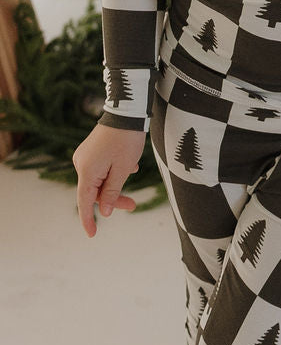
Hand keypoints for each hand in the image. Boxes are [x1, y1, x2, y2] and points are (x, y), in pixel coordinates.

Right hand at [72, 122, 145, 236]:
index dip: (88, 220)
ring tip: (133, 171)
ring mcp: (86, 155)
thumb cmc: (127, 140)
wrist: (127, 109)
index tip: (92, 235)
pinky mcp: (92, 149)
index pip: (85, 202)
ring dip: (116, 182)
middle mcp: (81, 163)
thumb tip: (104, 211)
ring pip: (100, 178)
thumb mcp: (122, 169)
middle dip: (113, 198)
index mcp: (86, 171)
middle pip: (95, 190)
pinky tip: (130, 164)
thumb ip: (112, 192)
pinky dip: (114, 170)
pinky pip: (102, 167)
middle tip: (133, 205)